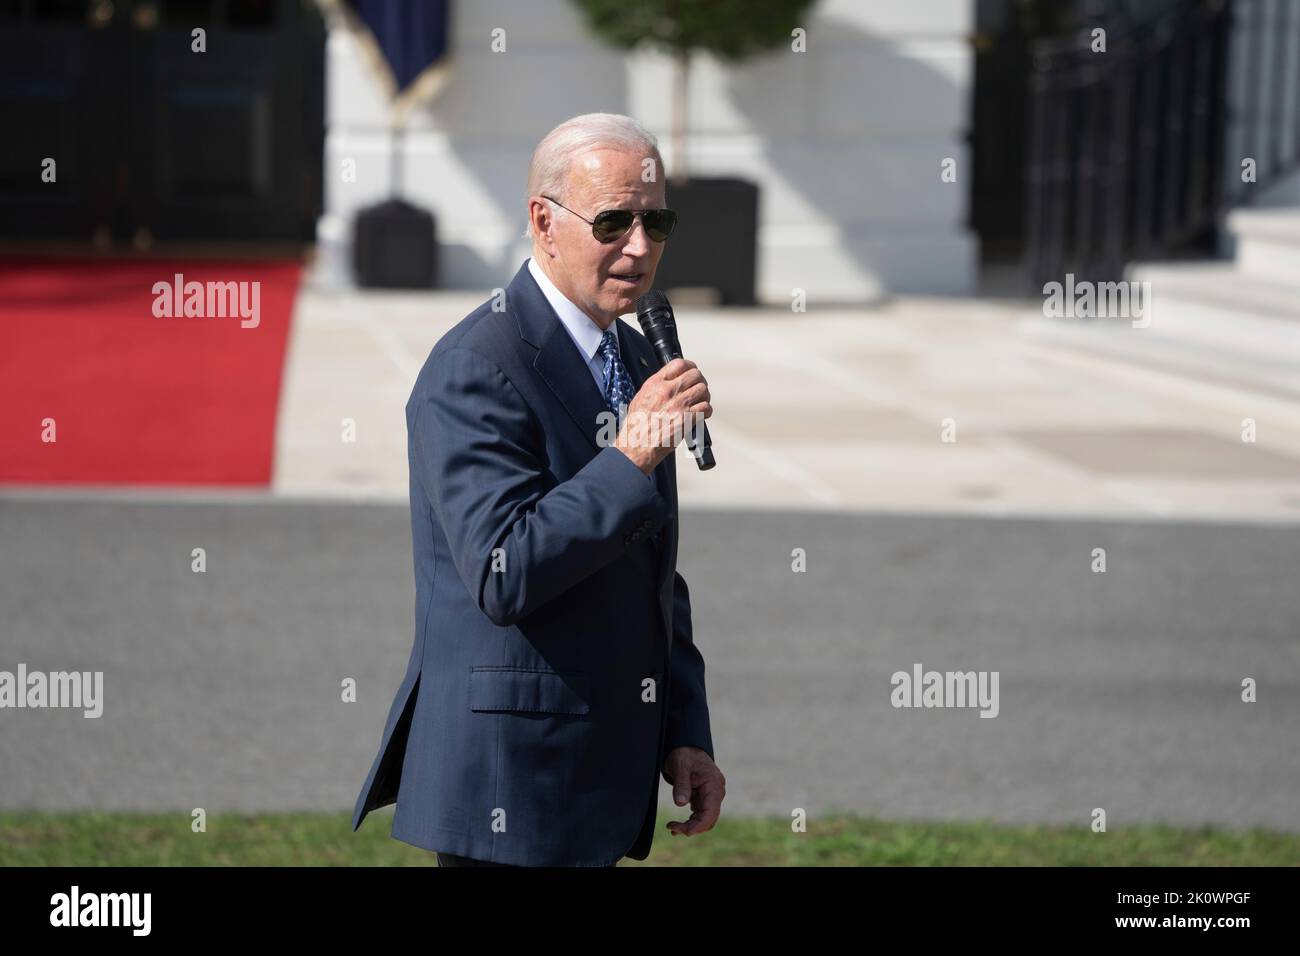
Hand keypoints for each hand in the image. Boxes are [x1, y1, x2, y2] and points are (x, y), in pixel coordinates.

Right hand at [613, 358, 711, 473]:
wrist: (637, 444)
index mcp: (656, 384)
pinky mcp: (687, 419)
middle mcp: (668, 391)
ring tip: (699, 403)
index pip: (679, 364)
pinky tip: (701, 415)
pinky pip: (706, 408)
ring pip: (703, 390)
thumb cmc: (637, 425)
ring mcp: (679, 404)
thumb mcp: (641, 397)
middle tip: (698, 390)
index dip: (690, 366)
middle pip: (695, 375)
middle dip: (699, 382)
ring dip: (704, 397)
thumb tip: (669, 381)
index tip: (692, 371)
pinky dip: (706, 412)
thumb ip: (657, 387)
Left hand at [662, 746, 724, 836]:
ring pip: (705, 819)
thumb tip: (681, 803)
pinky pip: (700, 815)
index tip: (684, 832)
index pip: (711, 812)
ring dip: (690, 826)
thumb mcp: (680, 766)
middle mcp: (716, 792)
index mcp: (714, 784)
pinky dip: (690, 821)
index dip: (699, 825)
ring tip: (672, 827)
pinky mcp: (705, 798)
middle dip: (692, 827)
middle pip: (709, 819)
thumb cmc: (684, 754)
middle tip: (671, 827)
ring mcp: (712, 796)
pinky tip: (677, 824)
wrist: (686, 747)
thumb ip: (681, 784)